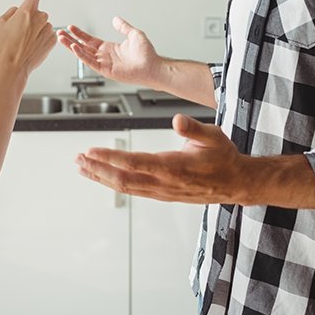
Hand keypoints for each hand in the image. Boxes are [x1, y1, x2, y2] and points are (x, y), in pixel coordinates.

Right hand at [0, 0, 57, 72]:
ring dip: (34, 32)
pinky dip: (40, 40)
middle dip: (29, 21)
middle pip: (36, 13)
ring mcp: (48, 28)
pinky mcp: (53, 39)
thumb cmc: (4, 45)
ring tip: (23, 43)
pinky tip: (32, 48)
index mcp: (27, 9)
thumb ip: (12, 12)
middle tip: (18, 34)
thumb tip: (19, 11)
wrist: (12, 66)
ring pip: (41, 26)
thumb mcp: (1, 23)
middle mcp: (41, 16)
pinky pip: (46, 35)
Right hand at [58, 17, 160, 87]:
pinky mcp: (106, 70)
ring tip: (61, 38)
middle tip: (59, 33)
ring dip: (72, 46)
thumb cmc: (147, 54)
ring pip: (83, 54)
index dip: (80, 34)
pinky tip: (75, 48)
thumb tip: (116, 19)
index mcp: (109, 48)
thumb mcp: (134, 34)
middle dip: (70, 40)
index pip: (90, 40)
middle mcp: (104, 56)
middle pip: (83, 47)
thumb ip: (123, 27)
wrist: (152, 66)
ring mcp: (104, 63)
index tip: (70, 28)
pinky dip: (82, 55)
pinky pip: (91, 62)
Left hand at [75, 114, 243, 203]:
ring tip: (83, 166)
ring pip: (125, 186)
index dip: (110, 158)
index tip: (91, 151)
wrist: (236, 183)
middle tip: (78, 159)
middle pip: (123, 179)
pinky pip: (133, 189)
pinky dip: (114, 182)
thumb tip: (177, 120)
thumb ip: (193, 129)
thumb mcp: (213, 136)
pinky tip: (103, 176)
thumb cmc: (224, 157)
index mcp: (174, 167)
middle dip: (97, 169)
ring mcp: (162, 191)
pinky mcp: (162, 194)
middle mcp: (164, 183)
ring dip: (101, 176)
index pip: (134, 163)